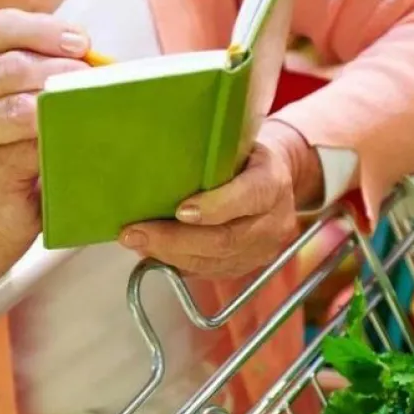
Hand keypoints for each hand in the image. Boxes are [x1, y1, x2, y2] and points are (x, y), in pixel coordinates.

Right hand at [0, 9, 90, 282]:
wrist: (4, 202)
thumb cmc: (26, 137)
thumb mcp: (30, 90)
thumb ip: (50, 66)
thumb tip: (101, 60)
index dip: (43, 29)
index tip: (83, 43)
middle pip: (10, 66)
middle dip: (59, 69)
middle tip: (94, 80)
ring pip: (16, 108)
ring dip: (60, 104)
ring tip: (91, 105)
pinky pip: (26, 148)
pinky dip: (58, 140)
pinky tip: (80, 138)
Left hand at [119, 121, 322, 278]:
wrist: (277, 179)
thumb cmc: (245, 155)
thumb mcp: (235, 142)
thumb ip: (210, 152)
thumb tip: (156, 154)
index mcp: (273, 182)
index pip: (248, 197)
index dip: (214, 207)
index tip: (178, 210)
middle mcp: (274, 221)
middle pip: (225, 239)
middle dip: (175, 240)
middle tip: (136, 233)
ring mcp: (263, 249)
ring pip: (214, 261)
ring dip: (170, 255)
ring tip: (137, 242)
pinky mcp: (247, 265)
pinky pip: (209, 272)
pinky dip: (177, 264)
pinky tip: (153, 252)